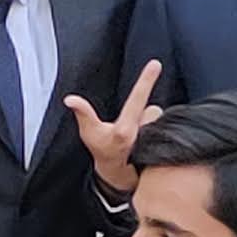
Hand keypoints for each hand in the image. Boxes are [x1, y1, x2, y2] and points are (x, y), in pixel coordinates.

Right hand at [64, 59, 166, 198]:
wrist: (121, 173)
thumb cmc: (104, 150)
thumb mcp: (90, 133)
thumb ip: (82, 113)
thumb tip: (70, 99)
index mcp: (125, 129)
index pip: (137, 98)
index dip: (146, 80)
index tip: (155, 63)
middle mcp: (143, 132)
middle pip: (148, 109)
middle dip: (141, 115)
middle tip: (130, 132)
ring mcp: (156, 138)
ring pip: (156, 117)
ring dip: (149, 124)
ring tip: (140, 139)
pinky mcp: (166, 141)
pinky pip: (164, 126)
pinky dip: (157, 131)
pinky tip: (148, 143)